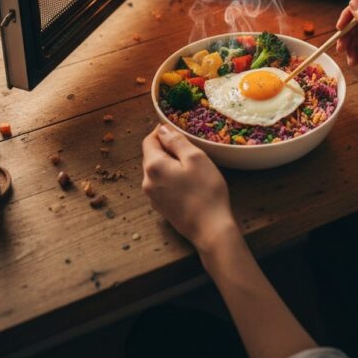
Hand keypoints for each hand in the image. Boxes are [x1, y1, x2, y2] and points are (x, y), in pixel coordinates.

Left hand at [141, 125, 239, 253]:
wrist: (210, 229)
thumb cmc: (206, 191)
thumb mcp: (196, 158)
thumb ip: (176, 141)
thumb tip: (162, 129)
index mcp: (153, 166)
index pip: (149, 140)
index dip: (161, 131)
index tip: (177, 129)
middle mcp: (147, 182)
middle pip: (151, 155)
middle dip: (166, 147)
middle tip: (188, 146)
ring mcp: (152, 197)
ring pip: (157, 170)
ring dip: (169, 163)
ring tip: (190, 164)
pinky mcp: (161, 207)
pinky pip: (161, 184)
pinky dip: (171, 177)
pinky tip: (188, 181)